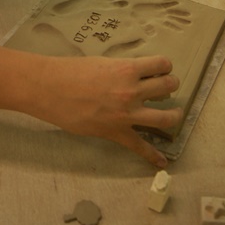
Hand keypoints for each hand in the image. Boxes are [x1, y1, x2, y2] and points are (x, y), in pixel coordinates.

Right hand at [37, 55, 181, 167]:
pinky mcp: (116, 132)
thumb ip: (121, 70)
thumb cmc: (71, 71)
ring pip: (166, 118)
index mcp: (128, 69)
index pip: (162, 64)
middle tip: (167, 87)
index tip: (163, 69)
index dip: (165, 66)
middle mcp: (132, 91)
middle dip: (171, 85)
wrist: (50, 89)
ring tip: (174, 114)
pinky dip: (152, 155)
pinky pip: (140, 147)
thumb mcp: (102, 62)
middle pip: (168, 87)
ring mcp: (127, 114)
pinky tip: (161, 161)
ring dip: (174, 115)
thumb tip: (132, 76)